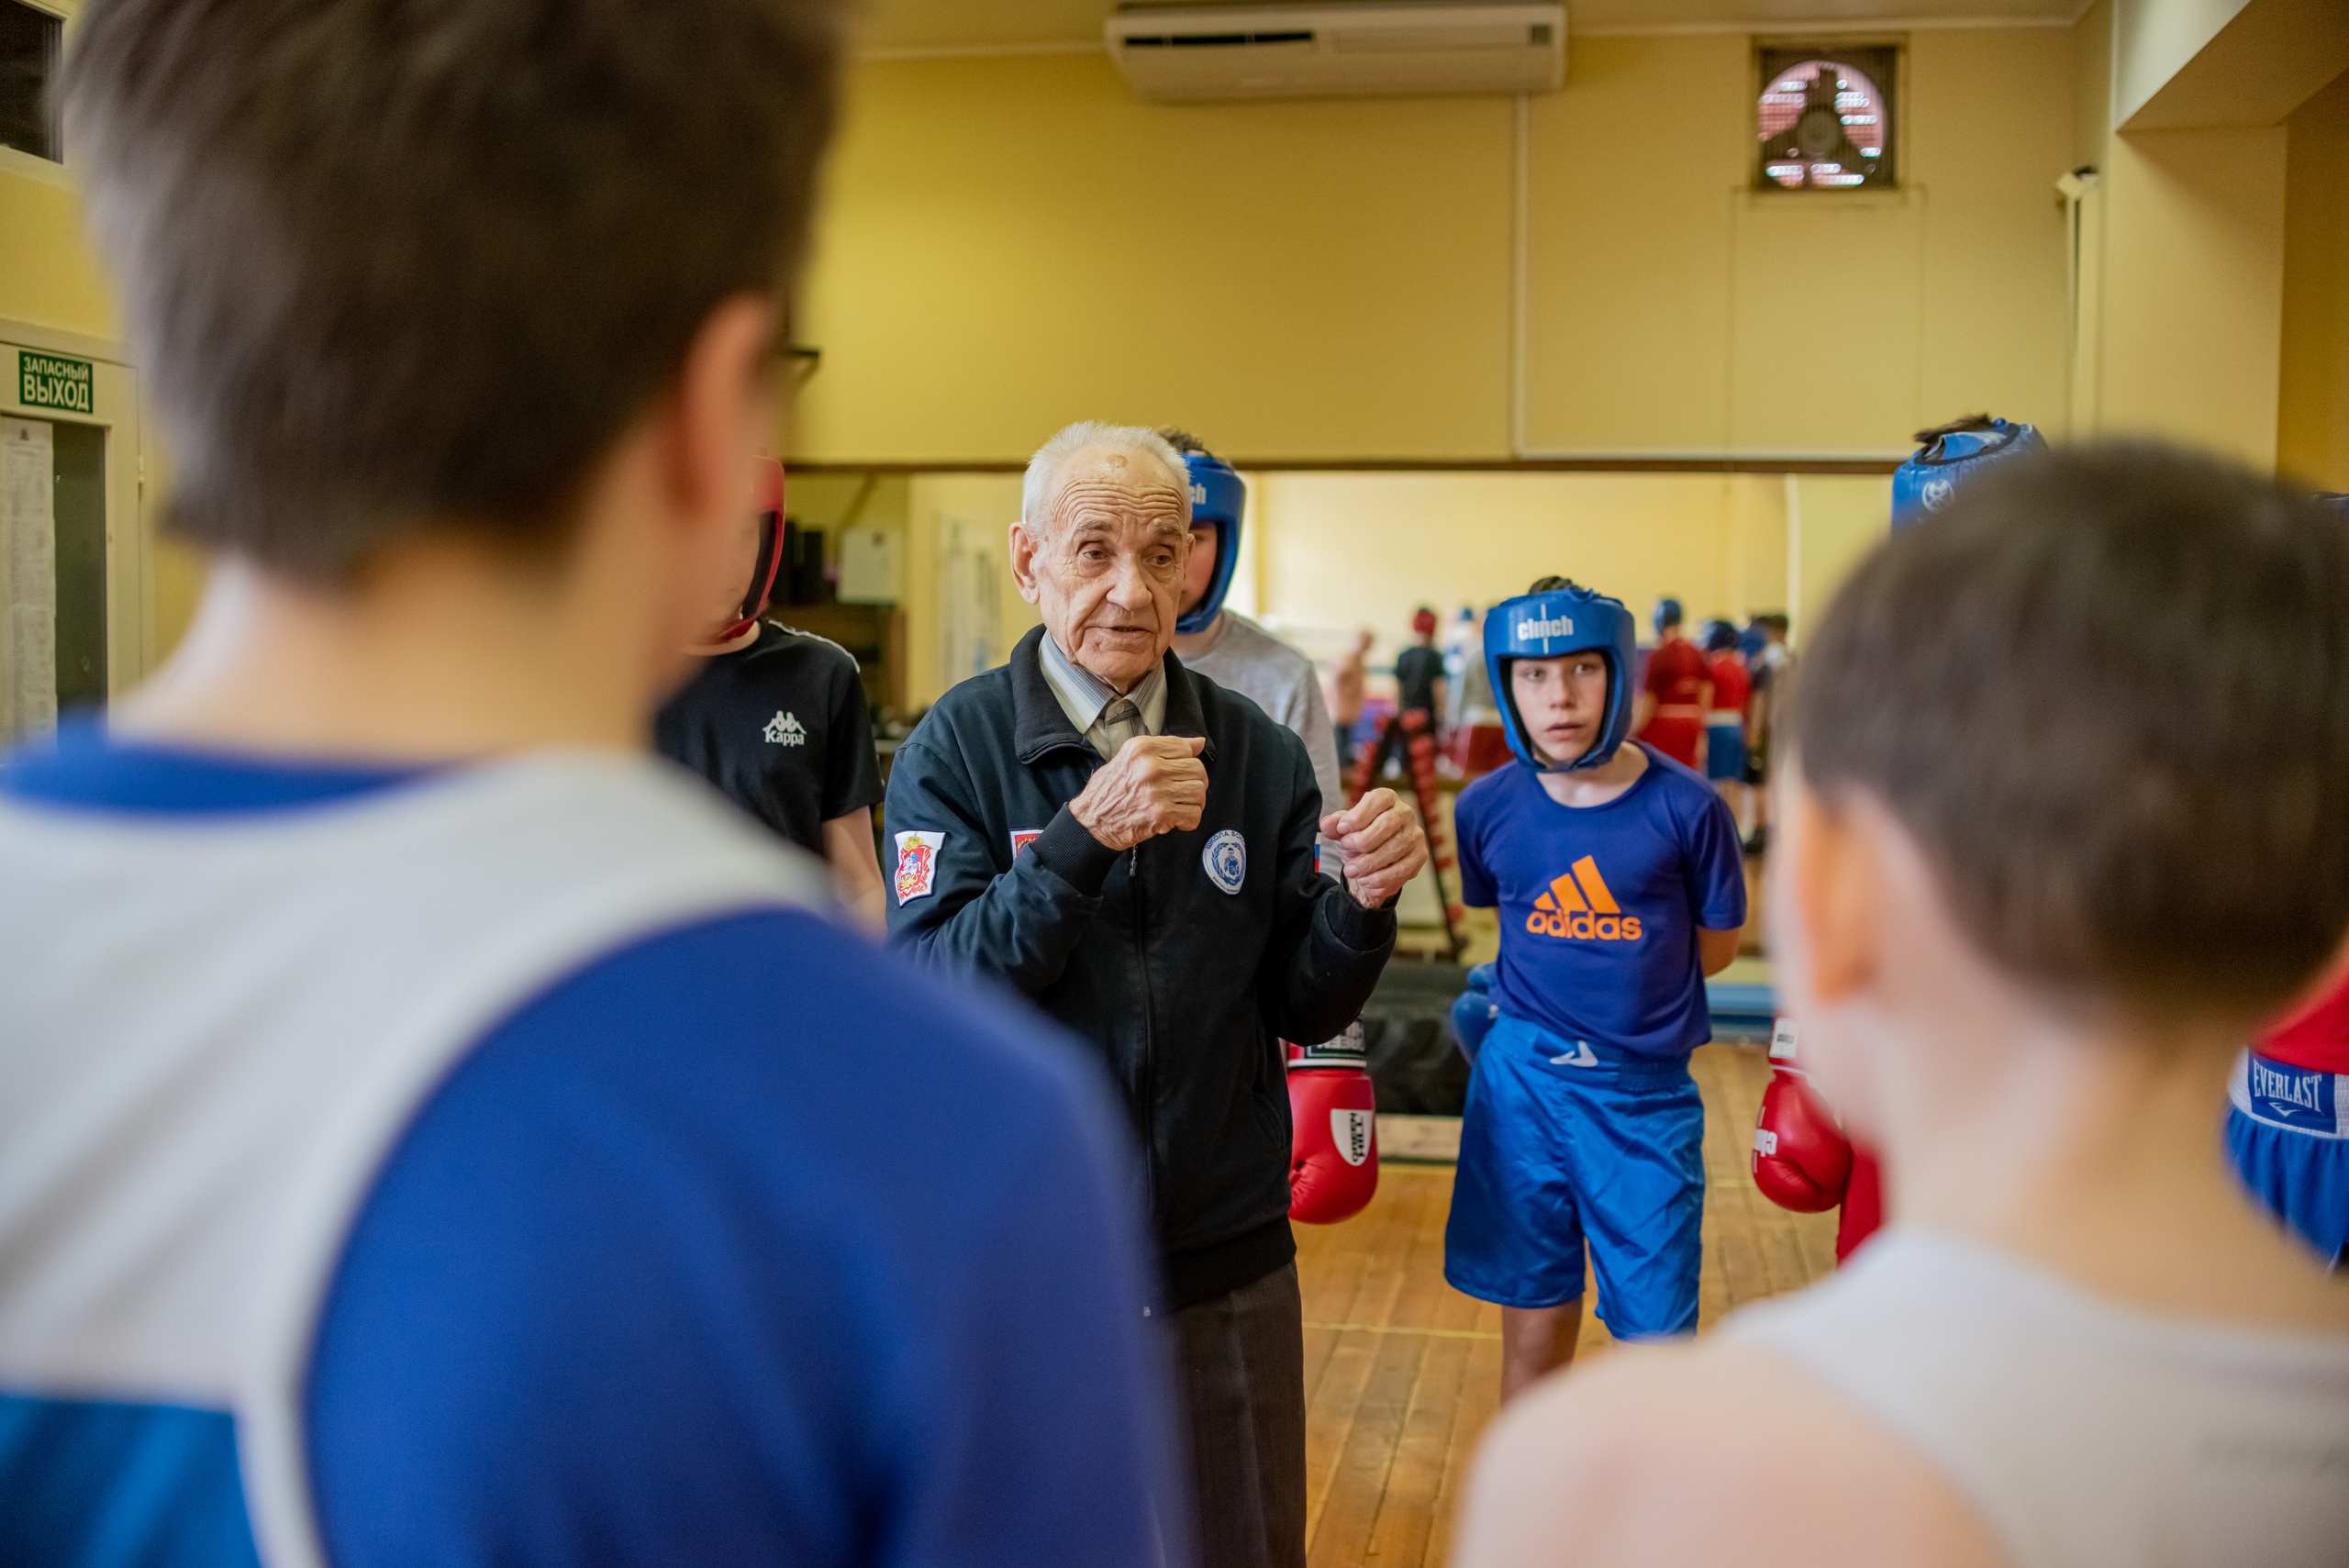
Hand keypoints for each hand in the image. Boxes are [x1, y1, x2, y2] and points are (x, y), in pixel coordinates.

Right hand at [1069, 735, 1207, 850]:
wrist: (1092, 819)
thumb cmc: (1110, 789)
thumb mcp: (1131, 757)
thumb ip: (1165, 748)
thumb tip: (1198, 742)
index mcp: (1142, 749)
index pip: (1185, 748)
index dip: (1186, 761)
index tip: (1179, 771)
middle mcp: (1150, 767)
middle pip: (1197, 769)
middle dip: (1195, 782)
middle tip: (1183, 790)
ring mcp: (1157, 791)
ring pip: (1199, 792)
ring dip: (1194, 802)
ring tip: (1180, 805)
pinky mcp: (1160, 815)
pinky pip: (1193, 815)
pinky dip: (1190, 820)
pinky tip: (1178, 819)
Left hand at [1319, 788, 1426, 908]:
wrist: (1371, 862)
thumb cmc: (1358, 837)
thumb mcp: (1343, 830)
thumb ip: (1334, 825)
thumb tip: (1327, 824)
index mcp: (1387, 799)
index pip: (1378, 800)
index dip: (1359, 815)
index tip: (1342, 829)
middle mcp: (1405, 813)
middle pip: (1388, 824)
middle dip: (1363, 840)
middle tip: (1345, 849)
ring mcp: (1415, 835)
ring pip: (1395, 849)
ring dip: (1369, 863)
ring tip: (1351, 870)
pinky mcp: (1419, 857)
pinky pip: (1403, 870)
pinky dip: (1381, 879)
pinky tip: (1366, 881)